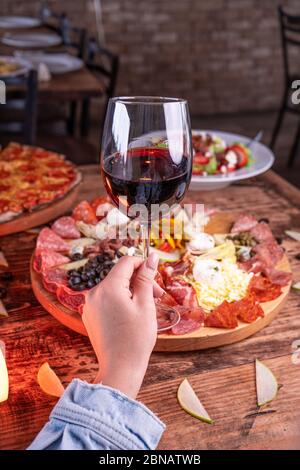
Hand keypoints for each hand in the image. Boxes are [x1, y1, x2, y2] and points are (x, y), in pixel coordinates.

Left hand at [82, 254, 161, 398]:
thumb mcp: (145, 304)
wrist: (120, 368)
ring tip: (147, 306)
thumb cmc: (136, 338)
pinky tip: (133, 314)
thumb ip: (146, 278)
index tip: (156, 275)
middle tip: (157, 295)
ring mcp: (89, 305)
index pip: (126, 262)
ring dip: (131, 291)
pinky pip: (107, 300)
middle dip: (139, 281)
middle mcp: (94, 293)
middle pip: (120, 275)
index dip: (143, 264)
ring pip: (114, 288)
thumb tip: (151, 257)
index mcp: (108, 287)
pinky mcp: (89, 316)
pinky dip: (121, 301)